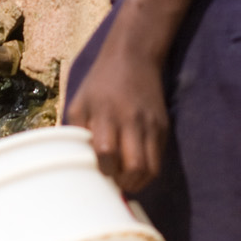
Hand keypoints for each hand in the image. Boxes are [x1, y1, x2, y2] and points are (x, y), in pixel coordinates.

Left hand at [66, 20, 169, 194]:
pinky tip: (135, 169)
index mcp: (106, 114)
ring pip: (151, 168)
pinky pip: (159, 159)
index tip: (100, 171)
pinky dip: (148, 171)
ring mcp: (151, 126)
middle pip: (134, 166)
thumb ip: (76, 132)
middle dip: (123, 182)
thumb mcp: (80, 103)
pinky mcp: (164, 128)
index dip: (103, 169)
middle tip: (114, 181)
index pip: (107, 152)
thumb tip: (76, 163)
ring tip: (125, 180)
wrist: (134, 58)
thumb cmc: (100, 84)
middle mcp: (132, 121)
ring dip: (138, 182)